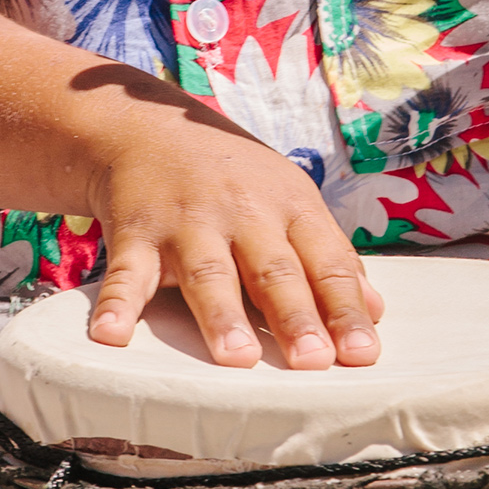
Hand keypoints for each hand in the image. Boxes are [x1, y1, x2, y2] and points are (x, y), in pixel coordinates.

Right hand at [76, 80, 382, 370]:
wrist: (152, 127)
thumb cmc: (235, 178)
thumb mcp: (290, 200)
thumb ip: (328, 255)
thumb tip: (375, 310)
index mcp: (290, 206)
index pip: (325, 262)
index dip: (344, 307)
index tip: (361, 352)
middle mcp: (243, 212)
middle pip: (273, 270)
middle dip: (294, 315)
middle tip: (313, 361)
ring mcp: (188, 222)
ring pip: (208, 272)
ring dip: (221, 315)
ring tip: (236, 359)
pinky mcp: (137, 230)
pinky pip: (127, 271)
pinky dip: (118, 302)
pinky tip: (113, 335)